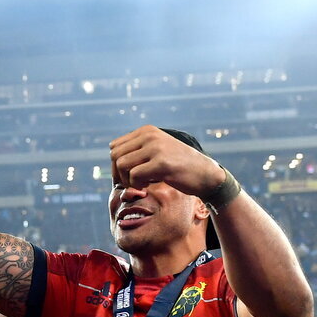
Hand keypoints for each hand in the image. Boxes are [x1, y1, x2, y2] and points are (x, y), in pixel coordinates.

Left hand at [110, 125, 224, 198]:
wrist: (205, 174)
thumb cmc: (178, 167)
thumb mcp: (156, 150)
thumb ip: (137, 149)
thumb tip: (111, 156)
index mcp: (146, 131)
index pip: (114, 147)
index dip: (116, 165)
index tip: (129, 176)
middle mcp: (149, 135)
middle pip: (115, 156)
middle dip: (119, 174)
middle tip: (132, 183)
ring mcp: (155, 148)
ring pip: (121, 165)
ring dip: (127, 180)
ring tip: (141, 184)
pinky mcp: (161, 163)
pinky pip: (134, 176)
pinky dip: (137, 185)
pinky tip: (148, 186)